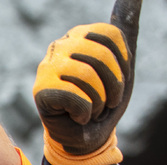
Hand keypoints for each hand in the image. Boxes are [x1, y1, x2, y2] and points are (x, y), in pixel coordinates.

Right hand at [33, 0, 141, 164]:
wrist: (87, 136)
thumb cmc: (104, 98)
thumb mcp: (122, 61)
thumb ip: (125, 26)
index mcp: (79, 35)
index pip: (112, 36)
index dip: (121, 63)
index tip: (115, 80)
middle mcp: (60, 46)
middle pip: (101, 56)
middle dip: (112, 85)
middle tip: (105, 100)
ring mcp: (47, 68)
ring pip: (88, 77)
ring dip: (99, 101)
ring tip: (91, 108)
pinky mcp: (41, 92)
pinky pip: (77, 98)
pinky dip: (85, 112)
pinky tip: (77, 116)